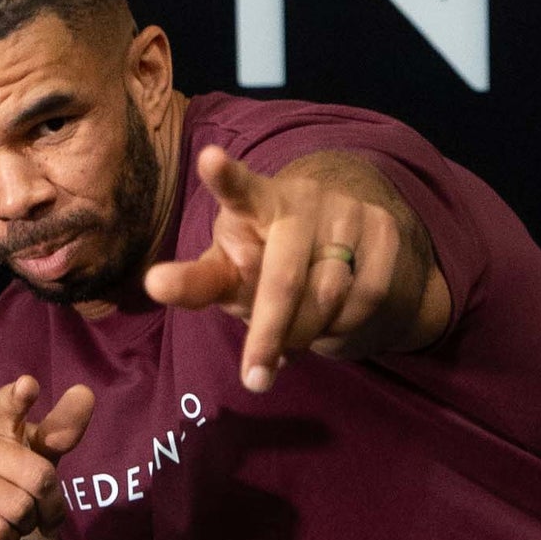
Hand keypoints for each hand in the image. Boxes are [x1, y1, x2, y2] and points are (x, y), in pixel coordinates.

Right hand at [0, 376, 93, 539]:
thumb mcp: (31, 450)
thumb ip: (59, 430)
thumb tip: (85, 393)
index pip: (8, 403)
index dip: (19, 397)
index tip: (28, 387)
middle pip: (38, 477)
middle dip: (50, 503)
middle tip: (44, 509)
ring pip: (20, 509)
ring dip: (27, 523)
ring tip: (14, 516)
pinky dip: (9, 539)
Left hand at [142, 146, 417, 393]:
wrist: (352, 253)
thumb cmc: (270, 265)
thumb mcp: (231, 274)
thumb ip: (199, 282)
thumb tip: (157, 283)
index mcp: (253, 204)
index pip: (238, 190)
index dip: (224, 178)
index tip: (210, 160)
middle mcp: (301, 198)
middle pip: (284, 278)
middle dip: (268, 333)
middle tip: (254, 379)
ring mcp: (346, 210)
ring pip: (326, 298)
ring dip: (307, 334)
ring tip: (296, 340)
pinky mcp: (383, 229)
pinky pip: (364, 300)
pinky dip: (345, 324)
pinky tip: (335, 319)